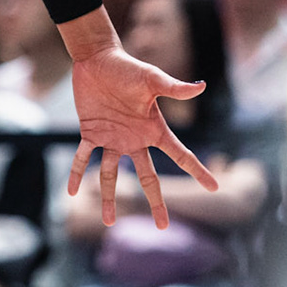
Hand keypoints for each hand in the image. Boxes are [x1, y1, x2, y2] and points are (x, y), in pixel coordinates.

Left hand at [66, 44, 216, 228]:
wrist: (97, 59)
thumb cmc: (127, 67)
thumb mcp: (152, 79)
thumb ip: (174, 88)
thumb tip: (201, 86)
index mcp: (154, 129)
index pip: (180, 155)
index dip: (197, 170)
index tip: (214, 188)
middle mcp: (135, 139)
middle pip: (148, 177)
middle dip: (156, 202)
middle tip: (164, 228)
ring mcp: (112, 139)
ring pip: (111, 175)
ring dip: (109, 198)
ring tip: (108, 223)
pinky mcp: (90, 132)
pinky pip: (83, 157)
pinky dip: (77, 174)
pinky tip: (73, 192)